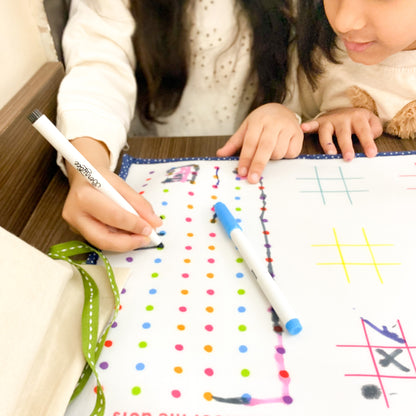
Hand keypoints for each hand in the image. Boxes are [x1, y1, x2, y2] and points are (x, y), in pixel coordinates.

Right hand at [63, 137, 162, 251]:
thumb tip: (154, 222)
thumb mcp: (120, 184)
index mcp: (84, 196)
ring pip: (103, 243)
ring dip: (125, 243)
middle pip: (103, 238)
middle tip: (146, 239)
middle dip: (128, 242)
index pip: (113, 216)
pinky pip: (102, 240)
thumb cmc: (100, 179)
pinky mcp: (79, 233)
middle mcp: (74, 214)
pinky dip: (119, 240)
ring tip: (141, 237)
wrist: (83, 178)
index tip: (150, 228)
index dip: (134, 224)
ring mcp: (75, 226)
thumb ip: (138, 203)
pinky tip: (129, 235)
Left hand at [216, 103, 303, 182]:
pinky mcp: (298, 134)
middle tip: (252, 179)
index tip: (242, 172)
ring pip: (279, 152)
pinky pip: (291, 153)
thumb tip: (221, 154)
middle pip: (265, 148)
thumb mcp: (246, 128)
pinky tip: (281, 148)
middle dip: (258, 165)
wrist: (281, 109)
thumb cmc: (262, 121)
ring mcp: (288, 127)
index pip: (250, 143)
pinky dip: (285, 156)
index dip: (246, 159)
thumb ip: (234, 143)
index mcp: (258, 120)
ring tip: (270, 151)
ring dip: (273, 158)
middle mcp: (274, 123)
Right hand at [301, 108, 382, 160]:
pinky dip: (308, 126)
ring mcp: (330, 120)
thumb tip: (370, 136)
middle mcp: (343, 118)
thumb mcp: (371, 121)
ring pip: (327, 131)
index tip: (371, 154)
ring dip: (327, 142)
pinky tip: (302, 128)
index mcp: (358, 117)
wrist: (343, 109)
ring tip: (330, 153)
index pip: (364, 132)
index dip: (368, 143)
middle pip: (344, 133)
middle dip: (346, 146)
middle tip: (349, 157)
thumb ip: (375, 129)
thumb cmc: (358, 121)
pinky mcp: (320, 122)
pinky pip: (313, 124)